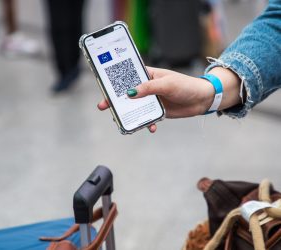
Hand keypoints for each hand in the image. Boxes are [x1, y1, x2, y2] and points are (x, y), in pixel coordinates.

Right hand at [98, 66, 240, 132]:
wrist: (201, 99)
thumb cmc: (185, 85)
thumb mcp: (166, 84)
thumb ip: (148, 88)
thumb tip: (130, 93)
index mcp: (148, 75)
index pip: (128, 77)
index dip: (115, 81)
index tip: (104, 87)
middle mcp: (147, 88)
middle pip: (127, 94)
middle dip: (116, 100)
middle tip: (104, 106)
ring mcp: (151, 100)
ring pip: (135, 107)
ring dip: (129, 114)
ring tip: (123, 120)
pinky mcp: (157, 111)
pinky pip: (147, 118)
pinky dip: (146, 123)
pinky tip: (150, 127)